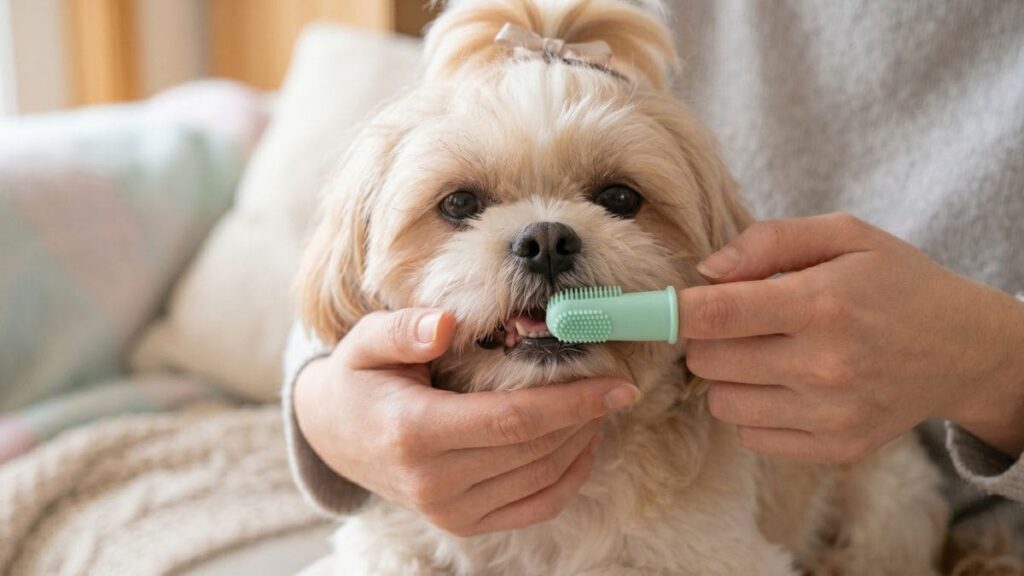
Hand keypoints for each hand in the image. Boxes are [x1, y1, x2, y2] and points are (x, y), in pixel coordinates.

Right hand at [293, 308, 639, 535]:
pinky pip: (534, 507)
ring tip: (601, 406)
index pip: (512, 420)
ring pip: (540, 478)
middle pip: (534, 450)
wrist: (333, 435)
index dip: (571, 403)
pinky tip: (583, 444)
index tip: (618, 384)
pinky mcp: (462, 524)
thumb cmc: (357, 379)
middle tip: (616, 384)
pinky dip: (569, 478)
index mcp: (413, 432)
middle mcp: (433, 482)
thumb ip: (403, 330)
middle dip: (585, 417)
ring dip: (582, 442)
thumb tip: (445, 324)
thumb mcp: (366, 342)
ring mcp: (449, 512)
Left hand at [680, 213, 1023, 461]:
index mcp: (822, 304)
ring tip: (764, 351)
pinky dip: (752, 409)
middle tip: (733, 321)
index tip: (646, 307)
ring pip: (721, 402)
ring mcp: (829, 415)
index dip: (668, 311)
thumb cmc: (896, 283)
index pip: (715, 314)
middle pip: (708, 361)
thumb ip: (769, 241)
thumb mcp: (844, 236)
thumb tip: (705, 271)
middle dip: (705, 338)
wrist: (964, 350)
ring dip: (727, 376)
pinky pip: (750, 435)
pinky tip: (783, 384)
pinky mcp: (834, 449)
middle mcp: (824, 366)